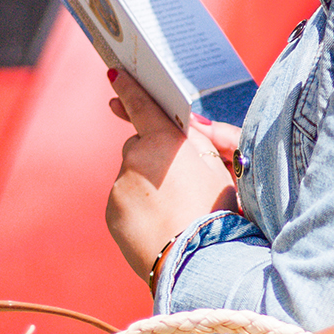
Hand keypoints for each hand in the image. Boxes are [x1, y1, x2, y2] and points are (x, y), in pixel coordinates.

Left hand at [105, 70, 239, 280]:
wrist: (199, 260)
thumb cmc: (220, 212)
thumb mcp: (221, 169)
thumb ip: (200, 142)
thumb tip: (186, 127)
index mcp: (166, 142)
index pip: (142, 106)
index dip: (130, 88)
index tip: (115, 73)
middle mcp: (135, 159)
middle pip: (141, 146)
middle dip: (155, 156)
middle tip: (184, 183)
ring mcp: (119, 188)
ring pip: (133, 177)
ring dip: (149, 188)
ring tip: (178, 213)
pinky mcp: (112, 213)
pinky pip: (125, 203)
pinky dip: (140, 210)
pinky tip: (163, 226)